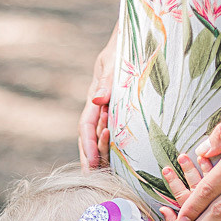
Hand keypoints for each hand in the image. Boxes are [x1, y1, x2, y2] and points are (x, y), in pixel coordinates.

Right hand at [78, 25, 117, 171]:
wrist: (135, 40)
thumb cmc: (123, 49)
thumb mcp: (113, 62)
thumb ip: (106, 81)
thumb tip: (98, 100)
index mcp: (94, 98)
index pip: (85, 127)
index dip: (88, 146)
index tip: (92, 162)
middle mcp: (97, 108)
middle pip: (87, 139)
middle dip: (89, 159)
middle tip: (92, 179)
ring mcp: (105, 112)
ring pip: (97, 139)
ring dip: (99, 158)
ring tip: (102, 177)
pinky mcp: (116, 114)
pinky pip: (111, 135)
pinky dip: (110, 150)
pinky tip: (116, 164)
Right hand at [160, 155, 213, 220]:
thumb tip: (163, 209)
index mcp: (195, 215)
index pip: (182, 194)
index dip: (173, 181)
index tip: (167, 170)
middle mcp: (209, 206)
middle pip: (196, 183)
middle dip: (187, 169)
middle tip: (181, 156)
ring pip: (213, 180)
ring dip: (205, 167)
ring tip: (199, 155)